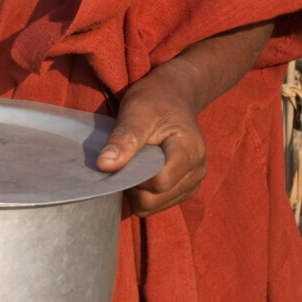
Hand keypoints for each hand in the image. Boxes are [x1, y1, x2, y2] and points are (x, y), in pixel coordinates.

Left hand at [96, 59, 205, 215]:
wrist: (174, 94)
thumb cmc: (155, 99)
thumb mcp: (136, 111)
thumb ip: (123, 138)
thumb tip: (103, 165)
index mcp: (189, 151)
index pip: (158, 182)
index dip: (133, 175)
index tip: (122, 156)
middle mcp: (197, 170)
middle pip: (154, 199)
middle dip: (133, 185)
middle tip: (126, 158)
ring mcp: (194, 182)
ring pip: (154, 206)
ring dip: (137, 190)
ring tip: (135, 162)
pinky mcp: (186, 188)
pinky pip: (158, 204)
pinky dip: (145, 193)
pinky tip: (142, 170)